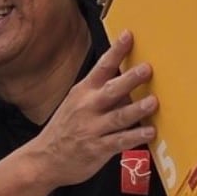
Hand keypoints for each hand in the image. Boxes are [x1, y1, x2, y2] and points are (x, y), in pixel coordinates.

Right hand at [26, 30, 158, 188]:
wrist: (43, 159)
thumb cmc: (65, 129)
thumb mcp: (76, 104)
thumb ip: (101, 93)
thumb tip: (130, 81)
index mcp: (83, 92)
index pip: (102, 67)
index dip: (116, 51)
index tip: (129, 35)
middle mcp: (87, 108)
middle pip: (112, 90)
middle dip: (130, 79)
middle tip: (147, 69)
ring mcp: (92, 129)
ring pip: (118, 117)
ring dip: (137, 109)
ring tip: (153, 102)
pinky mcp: (97, 149)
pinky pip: (119, 141)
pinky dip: (135, 137)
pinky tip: (150, 132)